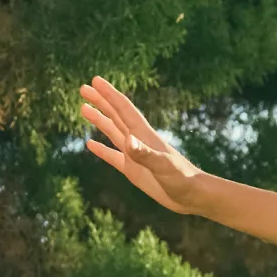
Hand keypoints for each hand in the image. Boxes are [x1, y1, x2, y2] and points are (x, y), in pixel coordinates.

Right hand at [79, 76, 201, 213]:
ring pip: (112, 132)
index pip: (123, 109)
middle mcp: (138, 141)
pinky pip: (112, 156)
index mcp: (144, 135)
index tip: (95, 80)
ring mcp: (135, 155)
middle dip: (100, 101)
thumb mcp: (163, 166)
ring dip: (99, 120)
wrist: (193, 196)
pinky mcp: (133, 170)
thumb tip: (127, 140)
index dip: (109, 94)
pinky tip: (90, 144)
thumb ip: (145, 154)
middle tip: (83, 88)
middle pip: (115, 115)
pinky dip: (101, 149)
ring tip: (83, 108)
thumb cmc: (182, 179)